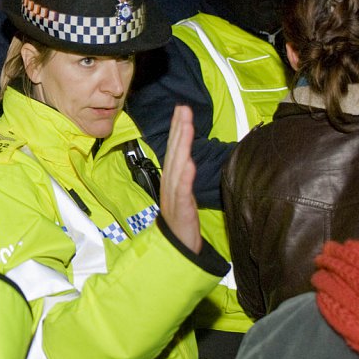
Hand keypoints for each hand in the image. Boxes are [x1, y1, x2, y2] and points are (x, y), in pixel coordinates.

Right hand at [160, 105, 201, 252]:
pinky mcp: (181, 209)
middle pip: (174, 152)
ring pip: (177, 166)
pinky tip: (189, 162)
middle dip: (178, 129)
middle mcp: (170, 184)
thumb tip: (188, 157)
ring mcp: (173, 196)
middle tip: (182, 108)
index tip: (181, 109)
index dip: (177, 129)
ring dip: (181, 145)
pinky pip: (182, 190)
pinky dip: (185, 176)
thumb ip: (184, 176)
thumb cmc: (182, 222)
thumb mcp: (183, 194)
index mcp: (171, 180)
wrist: (177, 249)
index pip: (174, 150)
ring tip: (186, 126)